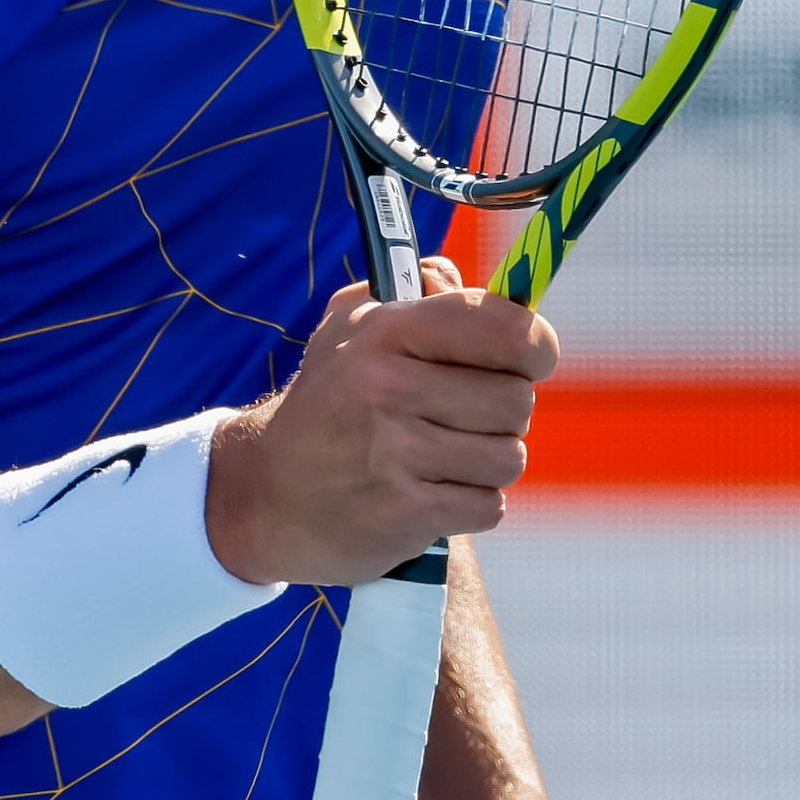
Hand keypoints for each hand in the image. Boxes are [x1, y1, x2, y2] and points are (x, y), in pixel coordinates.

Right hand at [204, 255, 559, 590]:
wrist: (264, 496)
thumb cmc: (327, 404)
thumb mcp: (350, 328)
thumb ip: (419, 292)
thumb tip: (488, 286)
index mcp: (386, 332)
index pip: (502, 326)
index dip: (535, 344)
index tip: (532, 359)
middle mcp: (389, 389)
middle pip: (516, 401)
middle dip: (505, 413)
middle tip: (467, 417)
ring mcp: (397, 455)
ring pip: (509, 458)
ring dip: (488, 462)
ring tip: (446, 458)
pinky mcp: (405, 514)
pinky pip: (488, 505)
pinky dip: (471, 504)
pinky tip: (433, 493)